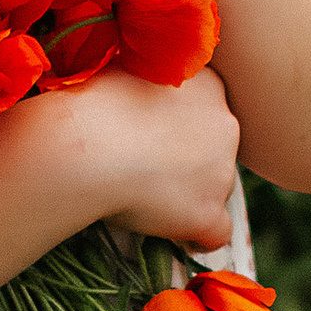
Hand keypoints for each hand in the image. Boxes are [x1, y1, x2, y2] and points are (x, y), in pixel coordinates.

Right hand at [86, 65, 241, 252]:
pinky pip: (218, 231)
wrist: (85, 144)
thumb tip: (136, 100)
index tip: (155, 136)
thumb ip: (149, 87)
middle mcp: (225, 124)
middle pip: (218, 149)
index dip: (180, 127)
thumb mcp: (128, 75)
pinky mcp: (208, 211)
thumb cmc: (90, 104)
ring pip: (218, 187)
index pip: (207, 111)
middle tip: (147, 167)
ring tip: (146, 197)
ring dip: (190, 194)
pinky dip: (197, 234)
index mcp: (207, 86)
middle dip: (190, 160)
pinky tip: (179, 236)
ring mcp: (222, 171)